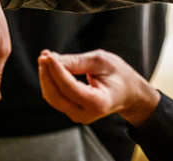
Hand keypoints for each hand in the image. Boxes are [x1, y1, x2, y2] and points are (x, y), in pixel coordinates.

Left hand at [38, 49, 159, 127]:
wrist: (128, 93)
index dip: (56, 70)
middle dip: (47, 74)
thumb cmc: (119, 75)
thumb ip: (78, 62)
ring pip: (53, 97)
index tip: (48, 55)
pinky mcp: (72, 111)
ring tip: (46, 58)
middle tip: (44, 55)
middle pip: (56, 96)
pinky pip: (56, 97)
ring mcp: (77, 115)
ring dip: (46, 77)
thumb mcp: (102, 62)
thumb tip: (53, 60)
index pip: (69, 88)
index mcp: (97, 103)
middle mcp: (85, 114)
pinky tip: (51, 67)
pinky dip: (51, 82)